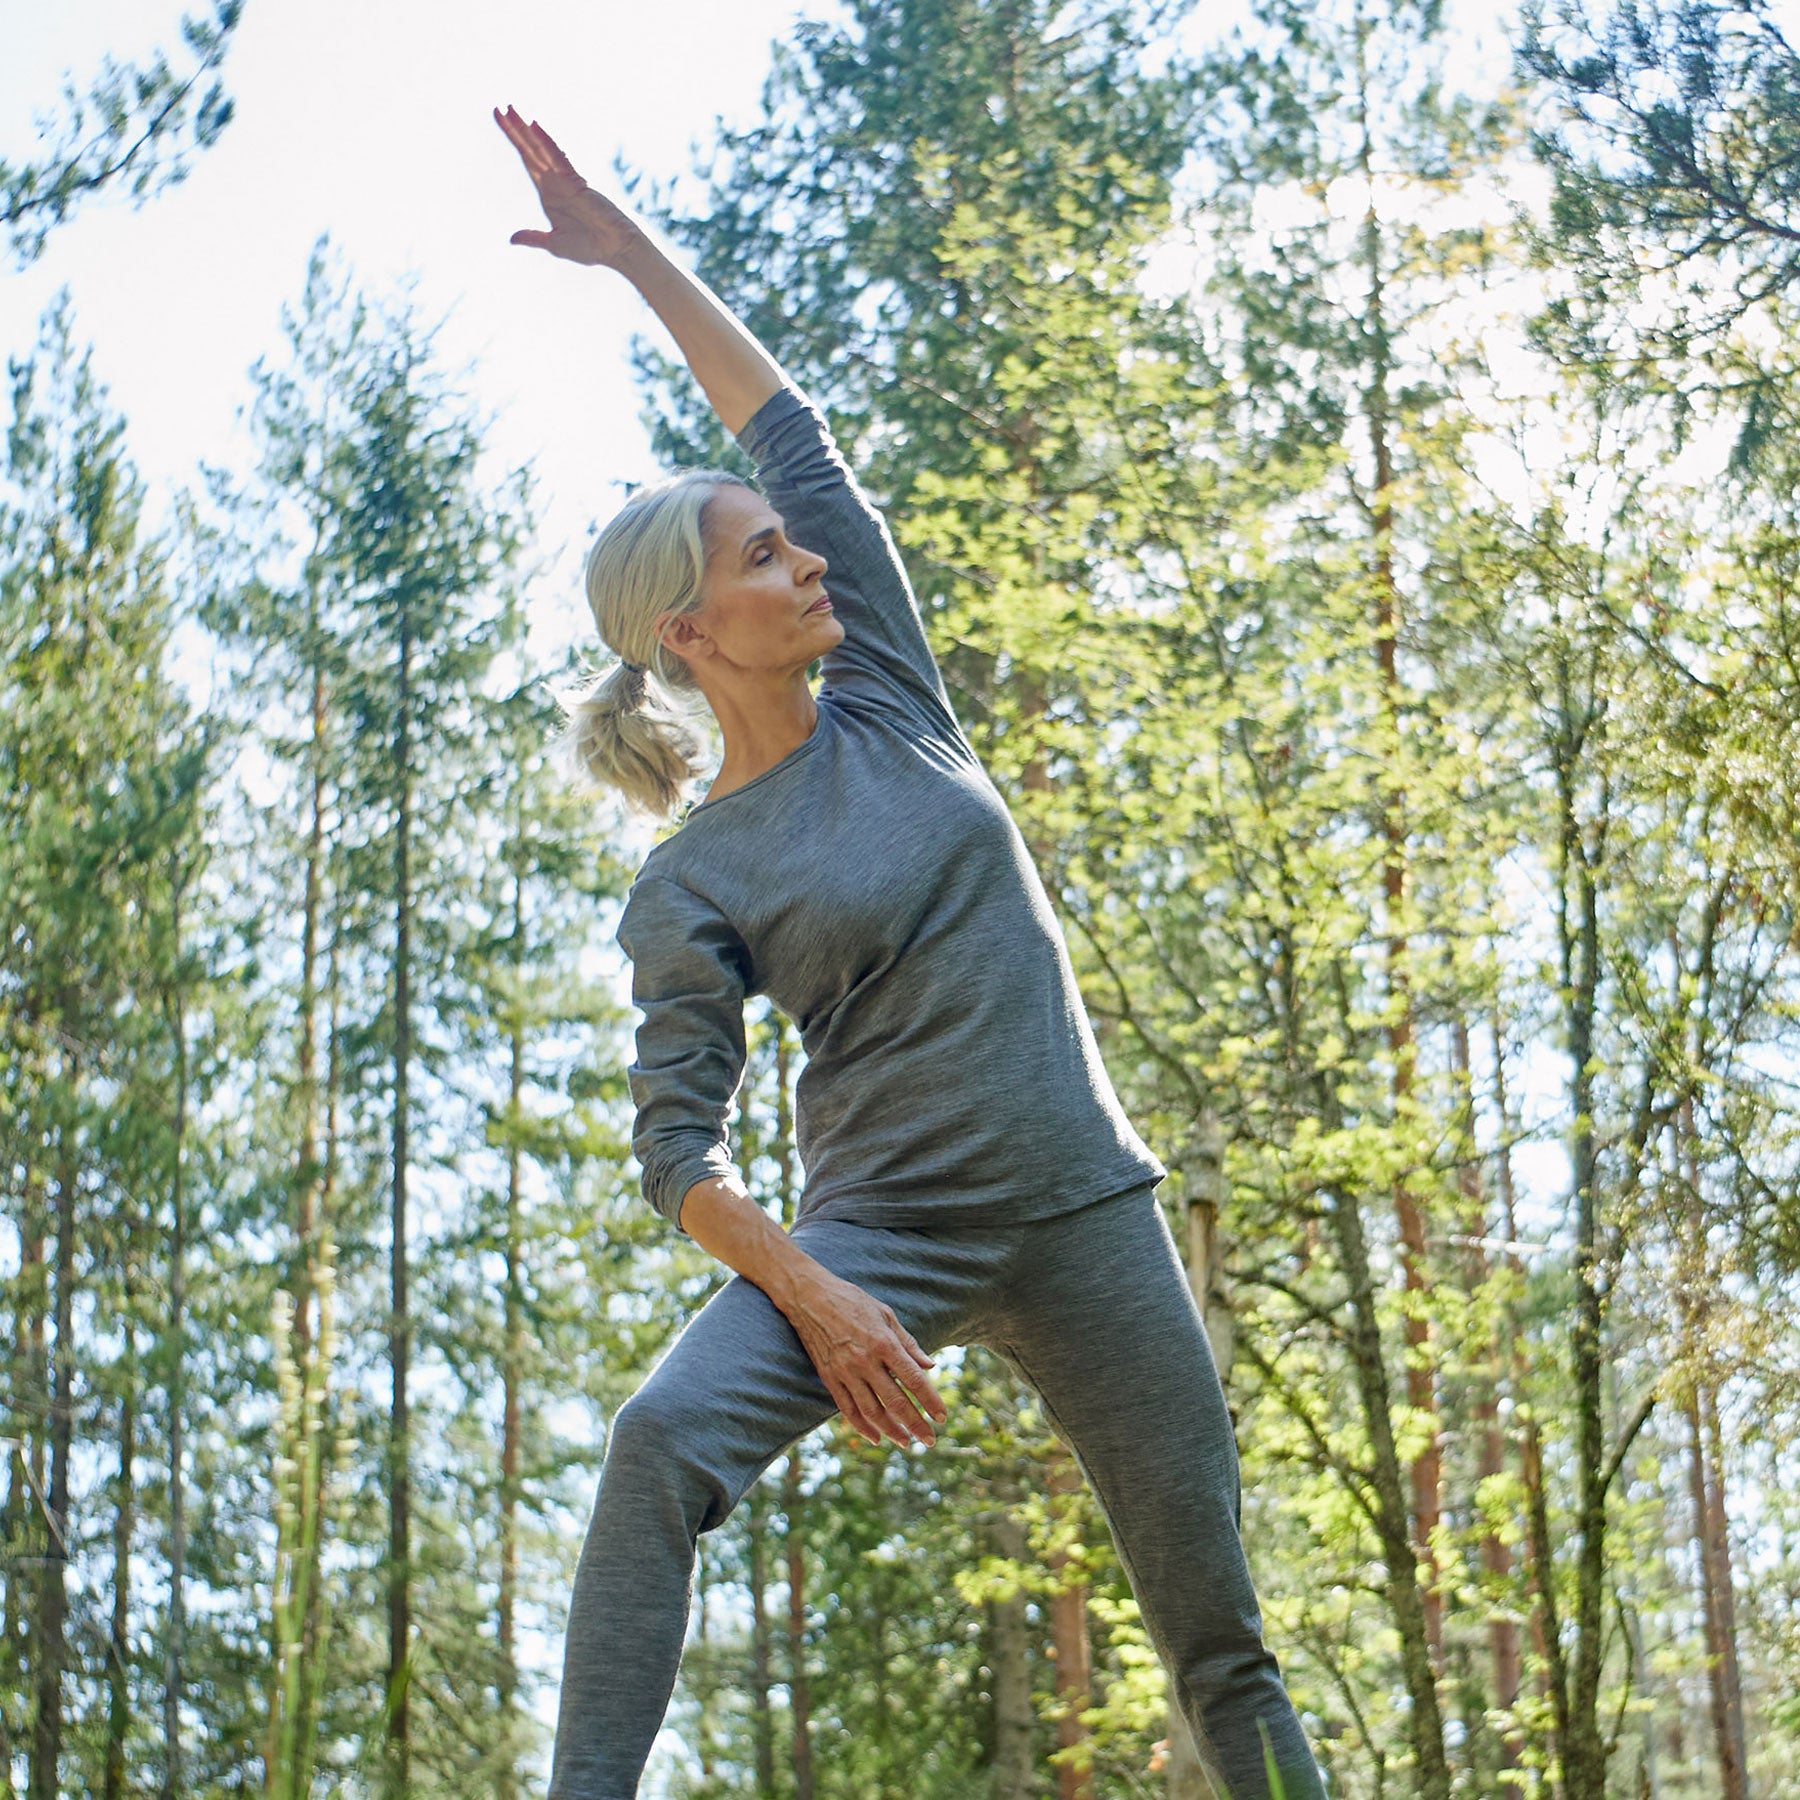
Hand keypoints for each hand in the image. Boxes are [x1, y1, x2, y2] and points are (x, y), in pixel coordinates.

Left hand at [493, 104, 643, 267]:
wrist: (614, 249)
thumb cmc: (590, 248)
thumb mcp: (553, 243)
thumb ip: (533, 237)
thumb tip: (511, 239)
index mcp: (548, 194)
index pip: (528, 161)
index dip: (514, 140)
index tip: (500, 120)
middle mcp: (555, 182)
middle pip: (530, 150)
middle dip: (514, 130)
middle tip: (498, 108)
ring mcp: (565, 180)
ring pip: (540, 150)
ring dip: (524, 130)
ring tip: (509, 109)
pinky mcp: (576, 181)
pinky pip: (558, 158)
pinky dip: (546, 142)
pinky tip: (534, 126)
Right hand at [781, 1268, 947, 1449]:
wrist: (810, 1297)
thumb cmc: (853, 1302)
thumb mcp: (886, 1314)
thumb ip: (908, 1343)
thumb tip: (930, 1366)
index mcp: (884, 1342)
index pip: (914, 1379)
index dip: (930, 1401)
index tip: (942, 1417)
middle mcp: (865, 1361)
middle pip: (895, 1401)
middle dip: (915, 1424)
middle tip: (930, 1441)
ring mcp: (845, 1371)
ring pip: (872, 1411)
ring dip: (891, 1430)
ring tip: (906, 1442)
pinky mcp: (829, 1377)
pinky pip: (847, 1409)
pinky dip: (862, 1426)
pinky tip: (876, 1437)